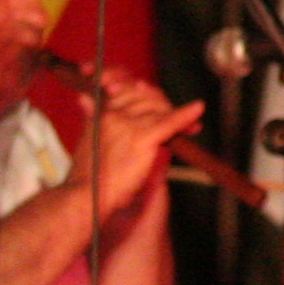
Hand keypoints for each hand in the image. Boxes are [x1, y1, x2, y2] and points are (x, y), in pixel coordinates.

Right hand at [83, 70, 202, 223]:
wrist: (86, 194)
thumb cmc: (89, 174)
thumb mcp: (86, 139)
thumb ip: (92, 117)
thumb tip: (85, 98)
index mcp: (100, 114)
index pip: (127, 90)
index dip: (144, 93)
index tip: (154, 98)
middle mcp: (113, 114)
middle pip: (146, 98)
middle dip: (164, 104)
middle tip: (178, 114)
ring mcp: (128, 125)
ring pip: (158, 108)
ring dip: (176, 113)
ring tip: (191, 124)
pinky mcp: (142, 137)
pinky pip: (170, 121)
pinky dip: (186, 115)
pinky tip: (198, 108)